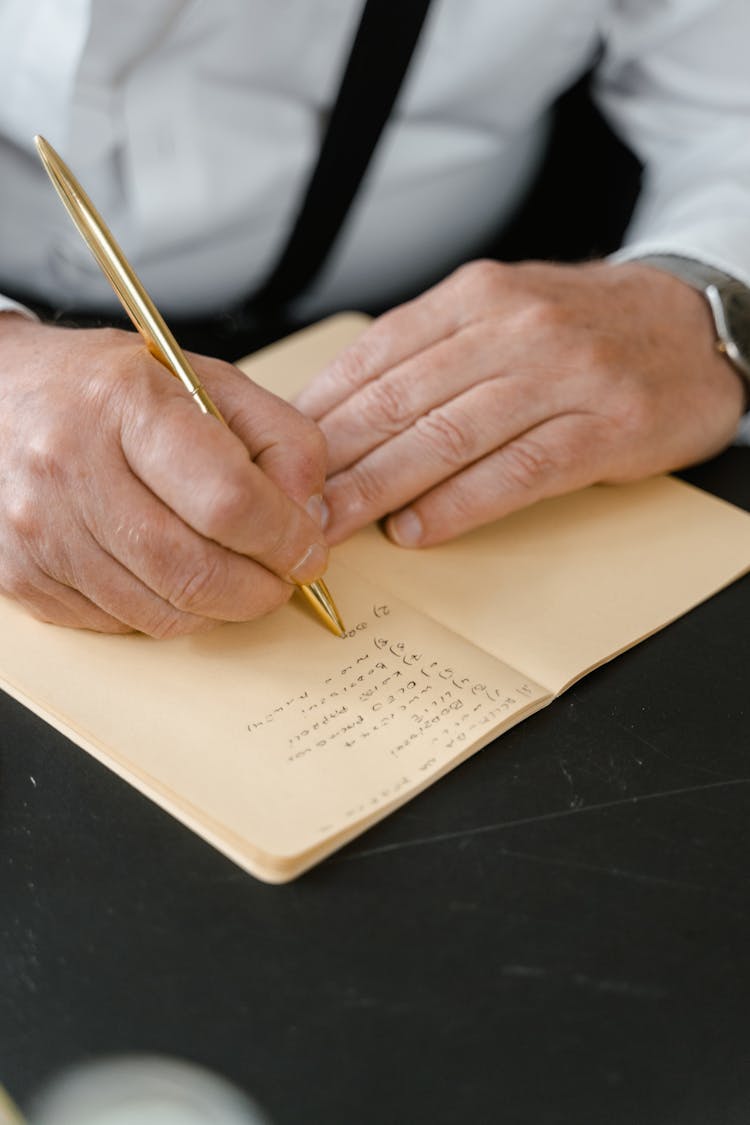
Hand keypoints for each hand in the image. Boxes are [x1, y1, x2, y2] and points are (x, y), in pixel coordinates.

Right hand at [0, 315, 327, 634]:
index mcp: (125, 405)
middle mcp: (70, 469)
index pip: (229, 501)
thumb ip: (280, 437)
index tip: (308, 549)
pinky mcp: (24, 578)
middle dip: (261, 589)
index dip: (285, 539)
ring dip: (218, 608)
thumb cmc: (106, 389)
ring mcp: (41, 532)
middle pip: (196, 571)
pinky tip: (170, 573)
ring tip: (232, 573)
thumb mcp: (205, 381)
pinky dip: (166, 611)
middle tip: (282, 577)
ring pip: (162, 613)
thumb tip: (311, 516)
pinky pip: (123, 625)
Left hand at [295, 259, 746, 546]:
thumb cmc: (586, 328)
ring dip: (379, 490)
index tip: (276, 457)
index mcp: (477, 296)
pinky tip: (418, 530)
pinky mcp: (606, 426)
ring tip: (332, 529)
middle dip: (334, 463)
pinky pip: (518, 471)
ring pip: (449, 437)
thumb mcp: (504, 313)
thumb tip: (341, 412)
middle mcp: (515, 326)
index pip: (377, 356)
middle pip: (402, 401)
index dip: (319, 414)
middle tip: (287, 508)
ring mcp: (564, 375)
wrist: (698, 324)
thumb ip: (431, 353)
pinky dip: (461, 504)